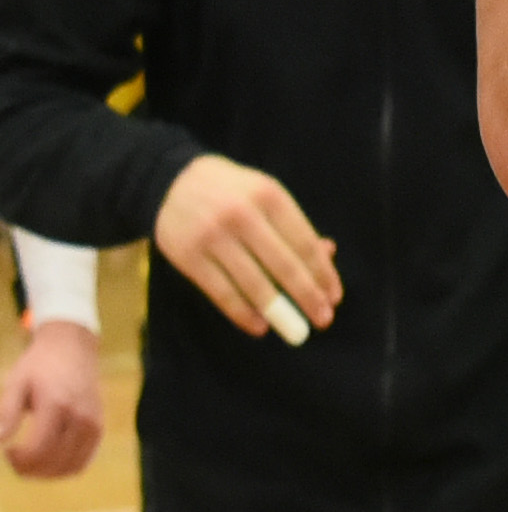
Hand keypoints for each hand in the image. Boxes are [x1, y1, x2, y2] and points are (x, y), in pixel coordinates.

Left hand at [0, 319, 101, 477]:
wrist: (73, 350)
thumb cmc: (39, 366)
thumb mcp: (17, 384)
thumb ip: (6, 413)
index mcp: (57, 405)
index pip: (38, 450)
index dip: (18, 460)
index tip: (6, 451)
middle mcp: (81, 418)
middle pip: (54, 462)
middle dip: (29, 469)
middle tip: (13, 459)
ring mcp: (93, 425)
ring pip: (70, 467)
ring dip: (46, 473)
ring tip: (30, 462)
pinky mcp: (99, 429)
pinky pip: (83, 462)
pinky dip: (64, 469)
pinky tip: (48, 459)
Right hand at [155, 154, 337, 339]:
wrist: (169, 181)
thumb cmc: (233, 193)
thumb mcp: (266, 196)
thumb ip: (294, 226)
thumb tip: (328, 254)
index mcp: (269, 196)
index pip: (305, 244)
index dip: (323, 274)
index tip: (334, 297)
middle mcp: (242, 214)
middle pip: (285, 265)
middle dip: (308, 297)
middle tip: (324, 320)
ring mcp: (212, 235)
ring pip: (253, 282)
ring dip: (279, 312)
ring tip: (296, 330)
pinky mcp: (187, 255)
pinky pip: (221, 291)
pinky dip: (242, 313)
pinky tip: (259, 326)